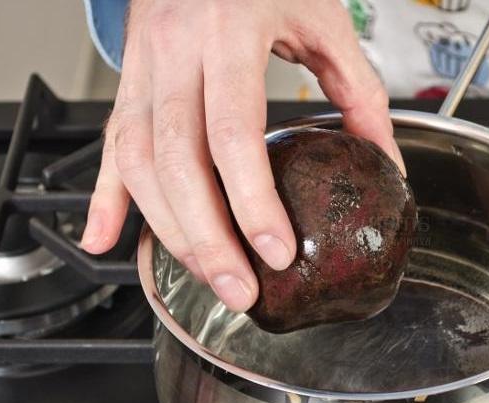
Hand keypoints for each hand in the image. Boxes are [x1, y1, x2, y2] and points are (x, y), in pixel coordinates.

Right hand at [80, 0, 404, 311]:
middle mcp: (175, 50)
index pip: (232, 131)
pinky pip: (109, 144)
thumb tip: (384, 160)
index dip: (251, 200)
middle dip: (206, 237)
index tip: (276, 251)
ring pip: (137, 160)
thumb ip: (358, 90)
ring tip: (205, 274)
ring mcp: (143, 67)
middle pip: (176, 160)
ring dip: (167, 229)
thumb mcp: (322, 19)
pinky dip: (104, 196)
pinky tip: (104, 237)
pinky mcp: (129, 82)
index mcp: (229, 31)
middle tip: (239, 290)